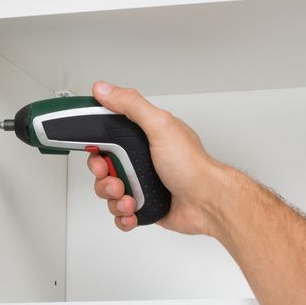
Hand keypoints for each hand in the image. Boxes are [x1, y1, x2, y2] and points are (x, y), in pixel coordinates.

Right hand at [84, 81, 240, 236]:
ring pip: (109, 192)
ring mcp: (143, 183)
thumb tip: (104, 89)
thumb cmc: (191, 166)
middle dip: (104, 177)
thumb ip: (131, 105)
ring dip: (114, 198)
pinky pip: (121, 213)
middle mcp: (143, 159)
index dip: (97, 146)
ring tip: (129, 198)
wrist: (208, 202)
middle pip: (104, 167)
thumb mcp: (160, 126)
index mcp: (145, 137)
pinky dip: (123, 215)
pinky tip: (133, 211)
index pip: (109, 136)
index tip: (97, 153)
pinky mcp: (145, 206)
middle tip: (116, 180)